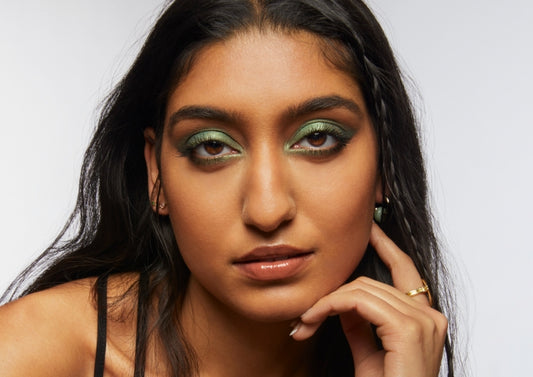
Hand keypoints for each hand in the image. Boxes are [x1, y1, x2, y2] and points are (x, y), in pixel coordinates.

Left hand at [291, 223, 447, 376]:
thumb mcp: (371, 354)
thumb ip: (362, 325)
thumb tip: (346, 304)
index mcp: (426, 319)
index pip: (404, 270)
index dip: (385, 245)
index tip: (368, 229)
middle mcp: (431, 316)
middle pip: (372, 282)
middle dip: (334, 293)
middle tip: (307, 312)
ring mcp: (423, 322)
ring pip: (361, 289)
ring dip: (326, 302)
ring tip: (306, 322)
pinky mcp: (409, 331)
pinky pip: (358, 301)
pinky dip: (330, 306)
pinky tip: (313, 319)